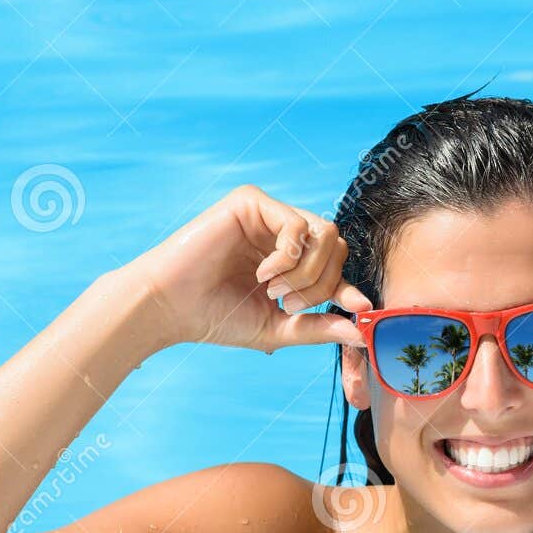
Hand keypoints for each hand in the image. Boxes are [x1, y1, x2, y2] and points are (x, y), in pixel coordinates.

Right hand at [125, 184, 371, 351]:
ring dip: (307, 271)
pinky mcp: (251, 201)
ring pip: (324, 233)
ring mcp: (268, 214)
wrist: (171, 307)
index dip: (347, 286)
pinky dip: (287, 256)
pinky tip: (262, 274)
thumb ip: (318, 326)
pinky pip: (296, 224)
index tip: (359, 308)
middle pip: (336, 245)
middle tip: (289, 304)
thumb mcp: (279, 329)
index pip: (336, 262)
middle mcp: (282, 231)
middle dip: (322, 282)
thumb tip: (361, 331)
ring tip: (275, 291)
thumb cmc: (218, 317)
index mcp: (290, 258)